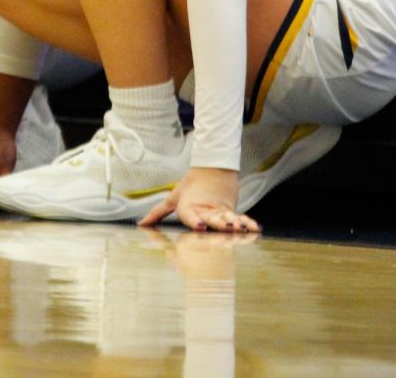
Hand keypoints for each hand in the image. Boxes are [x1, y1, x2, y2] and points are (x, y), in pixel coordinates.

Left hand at [139, 166, 260, 232]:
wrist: (211, 168)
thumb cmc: (190, 186)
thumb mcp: (173, 198)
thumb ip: (157, 213)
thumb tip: (141, 224)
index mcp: (189, 208)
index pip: (192, 216)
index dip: (195, 221)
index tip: (201, 226)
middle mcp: (205, 211)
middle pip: (212, 218)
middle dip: (219, 224)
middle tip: (227, 228)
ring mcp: (219, 210)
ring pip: (227, 218)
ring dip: (234, 224)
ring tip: (241, 228)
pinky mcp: (230, 209)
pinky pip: (239, 217)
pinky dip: (247, 222)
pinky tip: (255, 229)